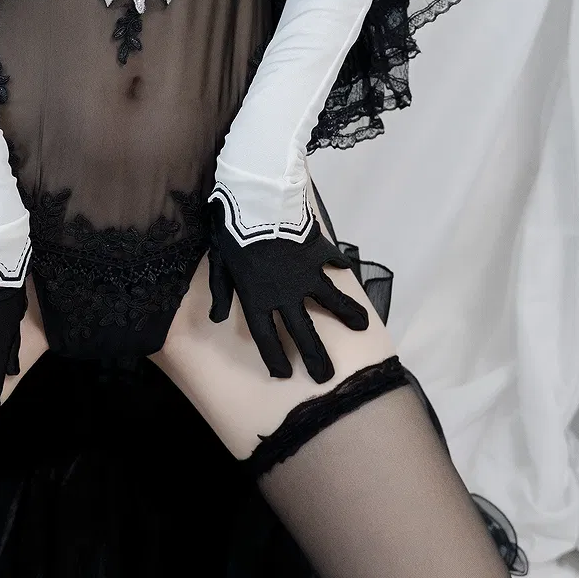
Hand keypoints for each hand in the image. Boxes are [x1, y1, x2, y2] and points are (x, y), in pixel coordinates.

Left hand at [207, 207, 368, 383]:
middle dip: (315, 357)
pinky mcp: (320, 253)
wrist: (258, 200)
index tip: (284, 374)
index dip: (275, 358)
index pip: (267, 337)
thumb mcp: (219, 262)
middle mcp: (287, 294)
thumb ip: (220, 291)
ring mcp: (308, 275)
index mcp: (259, 298)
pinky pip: (333, 262)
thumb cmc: (232, 231)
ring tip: (361, 326)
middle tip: (326, 376)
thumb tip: (216, 318)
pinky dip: (340, 266)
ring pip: (332, 302)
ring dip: (347, 315)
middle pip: (304, 333)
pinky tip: (347, 271)